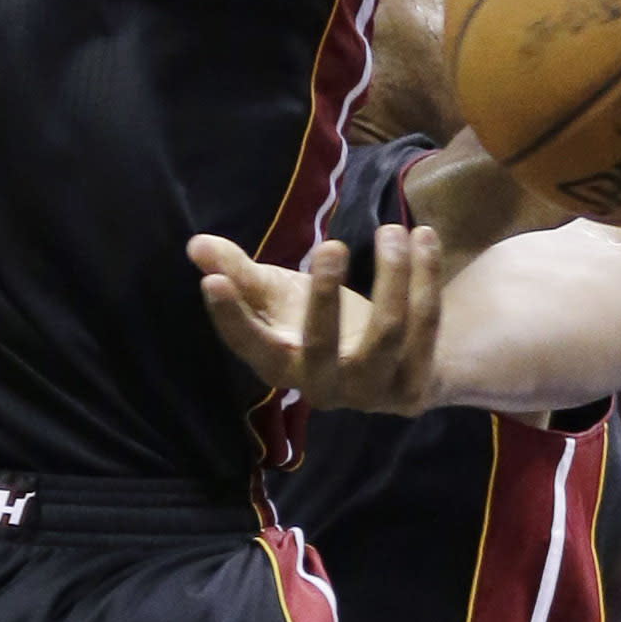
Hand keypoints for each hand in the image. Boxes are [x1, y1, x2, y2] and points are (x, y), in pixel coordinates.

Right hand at [190, 226, 443, 415]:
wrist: (390, 365)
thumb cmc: (316, 323)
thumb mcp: (278, 297)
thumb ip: (239, 272)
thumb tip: (195, 244)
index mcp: (279, 365)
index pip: (248, 346)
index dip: (229, 317)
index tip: (212, 282)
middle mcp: (323, 387)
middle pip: (322, 346)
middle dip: (325, 296)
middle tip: (330, 245)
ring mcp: (370, 392)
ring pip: (386, 332)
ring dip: (392, 275)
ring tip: (392, 230)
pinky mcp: (412, 386)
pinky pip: (424, 326)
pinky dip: (425, 276)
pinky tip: (424, 236)